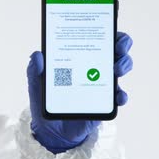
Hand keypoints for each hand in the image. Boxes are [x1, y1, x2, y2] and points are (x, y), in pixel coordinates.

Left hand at [27, 31, 132, 153]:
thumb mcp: (37, 84)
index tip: (110, 29)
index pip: (98, 38)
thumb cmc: (46, 100)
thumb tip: (37, 55)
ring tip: (116, 70)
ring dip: (124, 65)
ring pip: (122, 68)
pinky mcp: (105, 102)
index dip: (108, 30)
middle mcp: (95, 67)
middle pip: (116, 50)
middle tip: (118, 48)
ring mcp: (102, 84)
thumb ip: (34, 70)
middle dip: (122, 44)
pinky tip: (118, 96)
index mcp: (80, 57)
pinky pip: (119, 97)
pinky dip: (121, 95)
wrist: (51, 129)